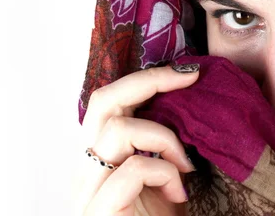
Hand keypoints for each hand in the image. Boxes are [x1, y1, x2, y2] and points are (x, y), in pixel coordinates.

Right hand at [74, 65, 198, 215]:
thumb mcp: (164, 170)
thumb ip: (161, 139)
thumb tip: (188, 96)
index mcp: (99, 154)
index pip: (109, 100)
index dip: (147, 78)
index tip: (189, 72)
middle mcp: (84, 168)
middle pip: (102, 101)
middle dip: (150, 81)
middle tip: (190, 80)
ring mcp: (87, 191)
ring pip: (116, 130)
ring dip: (164, 138)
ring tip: (185, 165)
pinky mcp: (99, 211)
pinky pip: (131, 170)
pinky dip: (163, 172)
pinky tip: (179, 192)